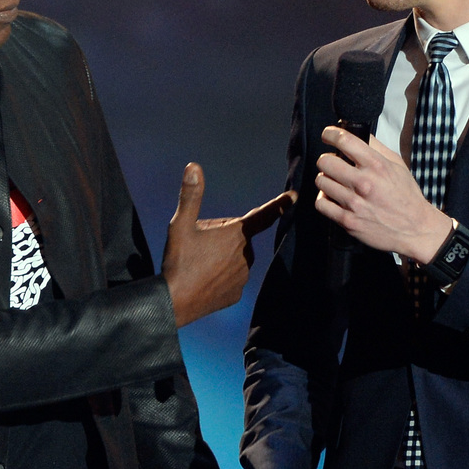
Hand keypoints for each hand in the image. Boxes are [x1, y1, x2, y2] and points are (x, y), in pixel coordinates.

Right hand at [161, 163, 292, 326]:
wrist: (174, 302)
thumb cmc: (178, 260)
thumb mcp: (180, 225)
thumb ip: (191, 195)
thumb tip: (193, 166)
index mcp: (236, 234)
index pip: (264, 215)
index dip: (279, 204)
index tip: (294, 196)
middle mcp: (246, 254)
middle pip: (237, 237)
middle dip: (222, 237)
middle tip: (197, 245)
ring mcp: (242, 276)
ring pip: (234, 258)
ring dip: (220, 256)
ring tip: (197, 263)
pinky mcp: (236, 293)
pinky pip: (230, 278)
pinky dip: (219, 276)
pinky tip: (202, 278)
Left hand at [312, 126, 453, 262]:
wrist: (415, 228)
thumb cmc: (406, 195)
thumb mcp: (397, 165)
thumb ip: (377, 148)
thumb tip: (359, 132)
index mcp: (377, 166)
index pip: (344, 141)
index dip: (330, 134)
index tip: (327, 135)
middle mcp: (364, 183)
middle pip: (326, 161)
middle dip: (327, 160)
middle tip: (333, 164)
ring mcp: (354, 203)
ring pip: (321, 181)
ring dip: (326, 179)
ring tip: (335, 182)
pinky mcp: (347, 220)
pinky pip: (321, 203)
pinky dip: (324, 198)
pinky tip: (332, 197)